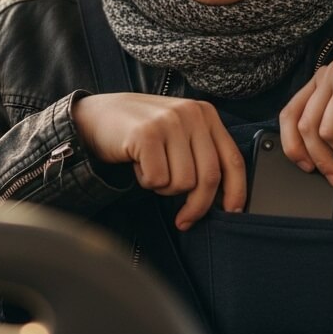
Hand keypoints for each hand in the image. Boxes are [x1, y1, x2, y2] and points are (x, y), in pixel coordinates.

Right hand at [73, 93, 246, 230]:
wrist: (96, 116)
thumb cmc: (141, 131)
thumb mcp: (179, 134)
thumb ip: (202, 154)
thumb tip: (225, 198)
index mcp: (205, 114)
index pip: (232, 159)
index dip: (236, 191)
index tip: (232, 213)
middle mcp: (191, 114)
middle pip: (209, 177)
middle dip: (197, 206)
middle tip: (183, 219)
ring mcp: (169, 122)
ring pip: (183, 182)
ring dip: (165, 188)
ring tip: (152, 170)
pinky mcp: (146, 134)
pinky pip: (157, 179)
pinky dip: (146, 181)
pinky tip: (138, 164)